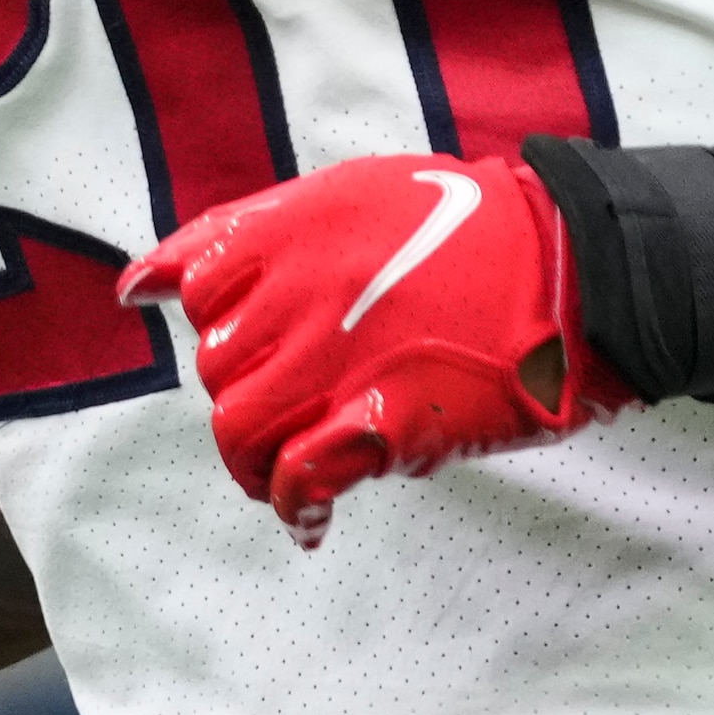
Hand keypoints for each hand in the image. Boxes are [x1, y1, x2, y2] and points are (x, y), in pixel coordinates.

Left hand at [123, 149, 624, 542]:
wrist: (578, 269)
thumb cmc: (477, 230)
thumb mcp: (353, 195)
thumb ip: (248, 233)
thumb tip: (135, 284)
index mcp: (294, 229)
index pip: (198, 289)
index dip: (224, 328)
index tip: (253, 351)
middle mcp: (301, 290)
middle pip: (217, 371)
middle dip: (244, 400)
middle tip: (294, 414)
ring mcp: (339, 358)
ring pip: (240, 430)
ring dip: (258, 465)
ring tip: (294, 474)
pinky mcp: (383, 421)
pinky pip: (298, 476)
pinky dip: (293, 505)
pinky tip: (310, 519)